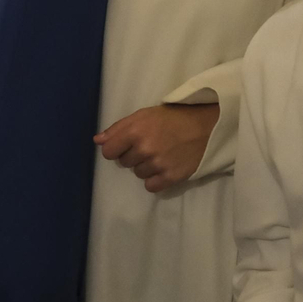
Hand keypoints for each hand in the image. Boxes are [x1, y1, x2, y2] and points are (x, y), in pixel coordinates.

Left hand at [94, 104, 219, 193]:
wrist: (205, 126)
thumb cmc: (172, 117)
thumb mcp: (143, 115)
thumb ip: (118, 128)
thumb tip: (98, 141)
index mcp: (135, 131)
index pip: (108, 151)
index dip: (115, 148)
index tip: (126, 145)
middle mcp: (144, 149)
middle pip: (124, 163)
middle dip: (133, 155)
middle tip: (149, 145)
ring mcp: (158, 165)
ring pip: (138, 174)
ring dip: (145, 166)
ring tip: (160, 154)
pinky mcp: (171, 177)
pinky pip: (151, 186)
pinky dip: (155, 179)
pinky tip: (164, 167)